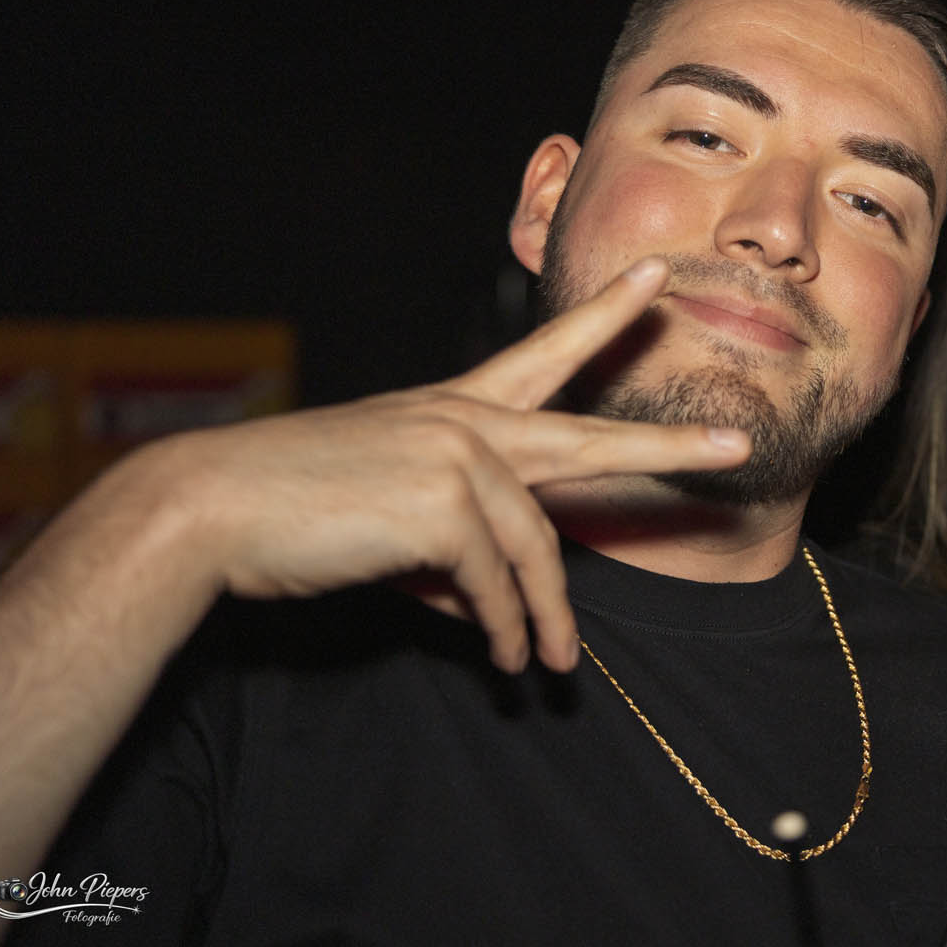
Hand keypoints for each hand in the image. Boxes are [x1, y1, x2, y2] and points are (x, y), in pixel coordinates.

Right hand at [154, 256, 746, 672]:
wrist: (212, 510)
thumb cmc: (298, 512)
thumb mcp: (393, 528)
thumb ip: (459, 559)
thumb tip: (503, 614)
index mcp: (454, 407)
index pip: (546, 353)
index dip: (606, 317)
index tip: (657, 278)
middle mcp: (466, 420)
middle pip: (589, 438)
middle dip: (667, 448)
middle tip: (735, 447)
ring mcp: (457, 454)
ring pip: (536, 549)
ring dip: (546, 619)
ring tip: (551, 669)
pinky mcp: (442, 502)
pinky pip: (498, 583)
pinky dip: (506, 629)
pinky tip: (508, 659)